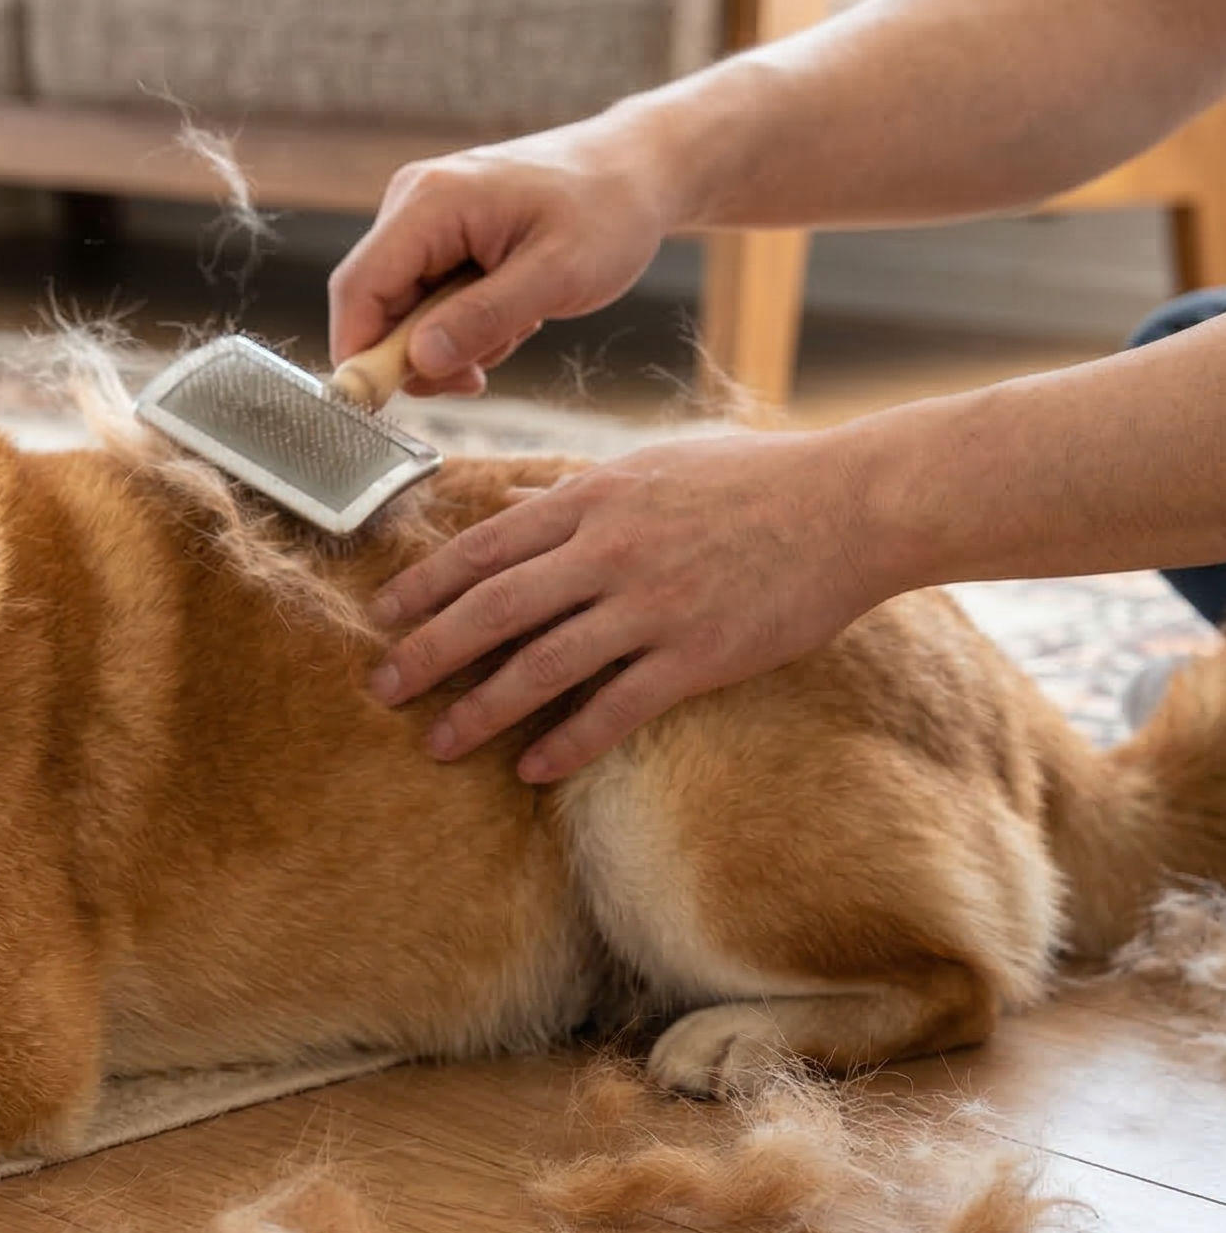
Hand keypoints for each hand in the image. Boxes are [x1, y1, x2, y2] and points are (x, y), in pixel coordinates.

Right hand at [328, 126, 682, 395]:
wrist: (639, 168)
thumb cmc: (609, 209)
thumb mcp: (556, 274)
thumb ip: (482, 318)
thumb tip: (418, 362)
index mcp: (431, 201)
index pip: (359, 288)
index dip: (361, 353)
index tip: (385, 404)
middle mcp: (413, 203)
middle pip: (376, 304)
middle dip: (420, 355)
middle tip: (479, 376)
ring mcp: (424, 217)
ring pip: (404, 309)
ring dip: (452, 341)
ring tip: (518, 324)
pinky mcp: (440, 234)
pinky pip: (428, 299)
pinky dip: (464, 323)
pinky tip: (512, 310)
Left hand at [366, 431, 896, 781]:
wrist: (853, 503)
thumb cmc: (754, 478)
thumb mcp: (651, 463)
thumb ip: (577, 490)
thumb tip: (510, 502)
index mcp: (593, 498)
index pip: (484, 546)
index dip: (424, 584)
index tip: (380, 614)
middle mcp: (610, 550)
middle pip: (493, 609)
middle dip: (428, 652)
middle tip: (381, 688)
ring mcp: (653, 605)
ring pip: (542, 666)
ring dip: (482, 710)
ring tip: (439, 743)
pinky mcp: (699, 655)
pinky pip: (617, 708)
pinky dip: (569, 742)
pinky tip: (532, 769)